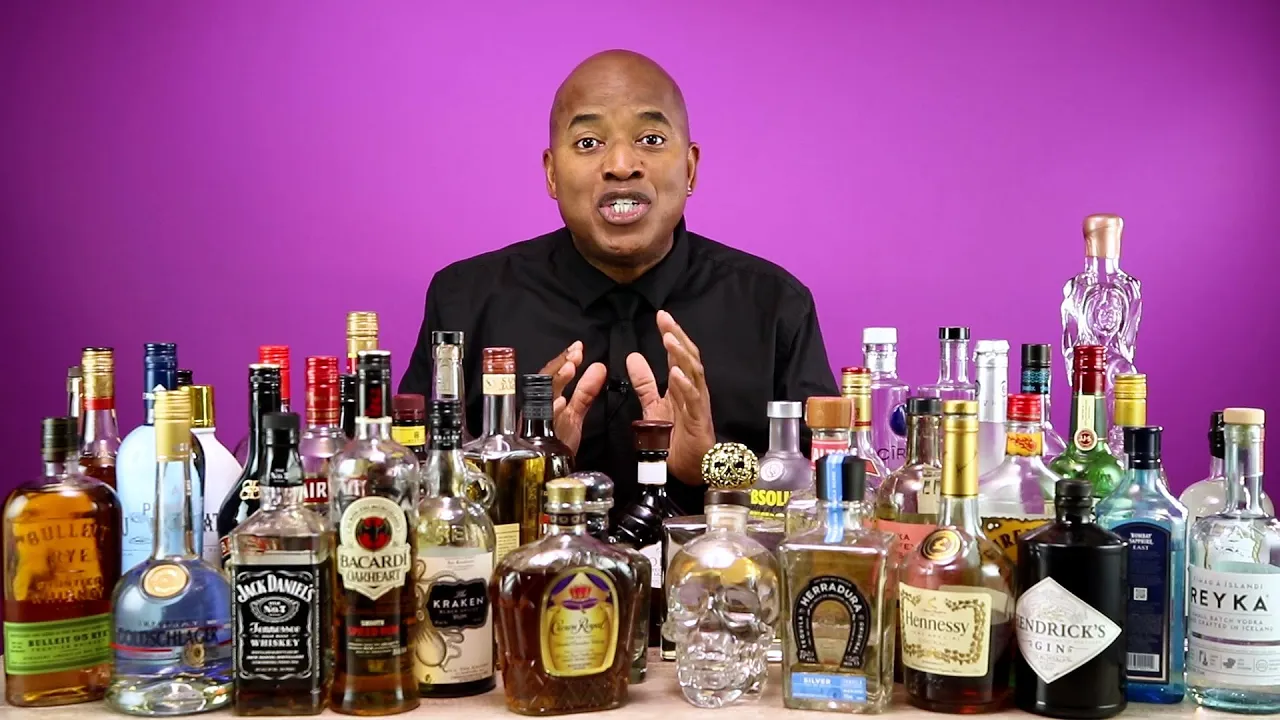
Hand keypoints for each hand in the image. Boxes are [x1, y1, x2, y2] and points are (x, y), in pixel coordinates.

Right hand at [539, 341, 605, 453]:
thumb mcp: (574, 413)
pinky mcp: (539, 439)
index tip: (578, 348)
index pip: (551, 375)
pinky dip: (552, 412)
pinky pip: (543, 425)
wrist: (549, 473)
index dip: (563, 360)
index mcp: (543, 400)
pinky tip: (561, 402)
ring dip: (556, 383)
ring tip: (569, 368)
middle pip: (543, 382)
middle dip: (558, 366)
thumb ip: (585, 391)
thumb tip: (599, 367)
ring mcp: (536, 424)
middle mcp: (536, 409)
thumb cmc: (558, 442)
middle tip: (574, 355)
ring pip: (542, 398)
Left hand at [626, 310, 715, 484]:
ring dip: (681, 355)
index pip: (678, 354)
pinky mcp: (699, 420)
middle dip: (677, 336)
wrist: (692, 469)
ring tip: (669, 339)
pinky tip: (676, 373)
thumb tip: (633, 356)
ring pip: (694, 373)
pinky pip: (693, 400)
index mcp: (682, 385)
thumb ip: (645, 383)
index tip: (660, 316)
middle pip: (688, 357)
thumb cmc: (678, 438)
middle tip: (665, 319)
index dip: (671, 334)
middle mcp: (693, 390)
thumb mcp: (654, 406)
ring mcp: (698, 403)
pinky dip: (685, 385)